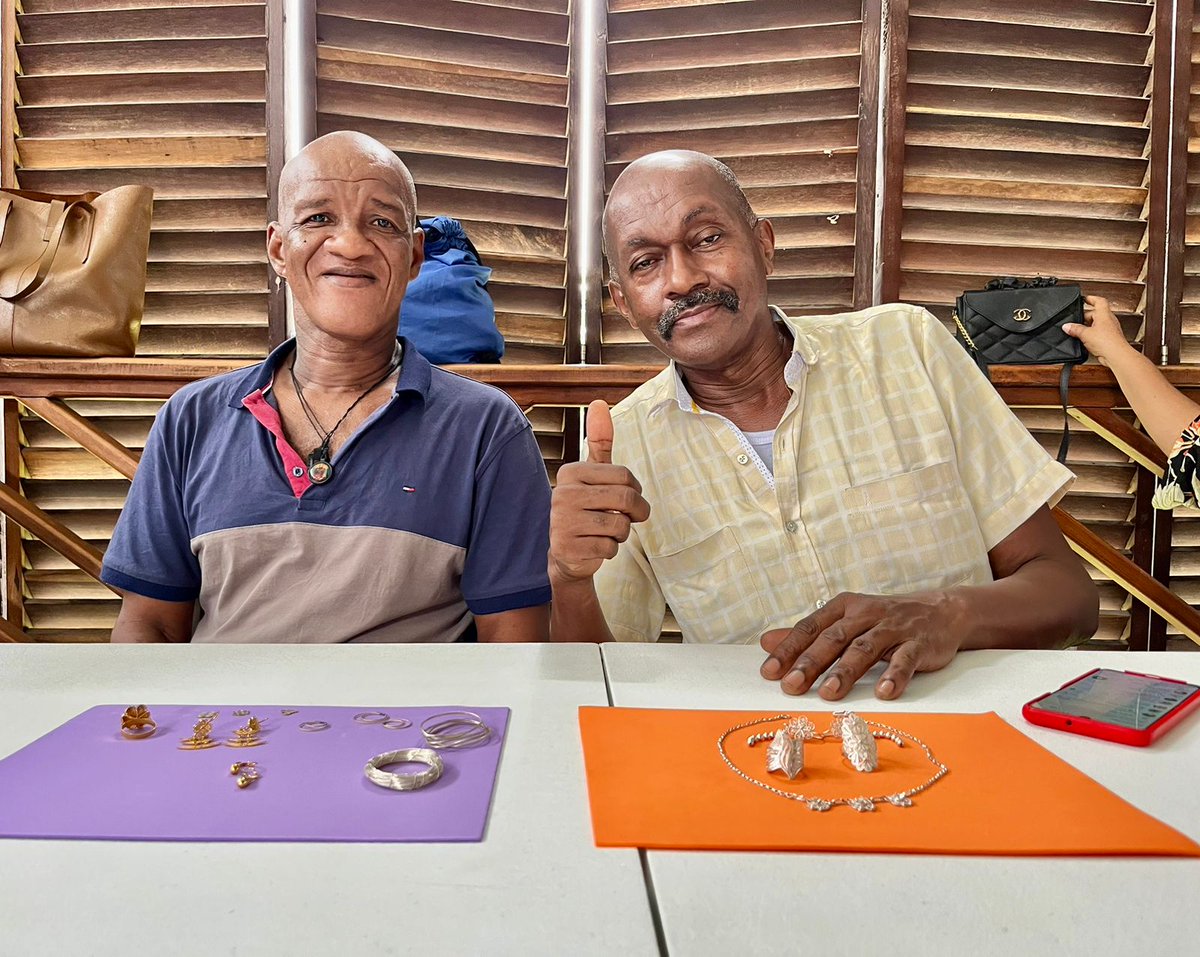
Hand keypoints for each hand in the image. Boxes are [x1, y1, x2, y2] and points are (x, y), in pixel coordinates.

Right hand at [549, 400, 650, 583]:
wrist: (566, 553)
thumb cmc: (586, 509)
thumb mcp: (593, 474)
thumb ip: (599, 442)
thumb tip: (599, 403)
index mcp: (571, 472)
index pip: (625, 476)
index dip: (635, 490)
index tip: (626, 499)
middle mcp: (562, 493)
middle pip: (626, 499)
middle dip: (636, 513)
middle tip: (630, 518)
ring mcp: (562, 521)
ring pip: (620, 526)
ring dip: (621, 533)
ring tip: (605, 532)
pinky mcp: (566, 547)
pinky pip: (610, 547)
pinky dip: (610, 550)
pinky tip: (594, 546)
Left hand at [759, 591, 964, 699]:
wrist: (941, 611)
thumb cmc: (883, 621)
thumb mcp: (844, 621)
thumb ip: (808, 634)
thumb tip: (765, 642)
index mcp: (843, 608)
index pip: (810, 628)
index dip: (788, 649)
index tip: (769, 672)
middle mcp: (866, 614)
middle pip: (834, 639)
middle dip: (810, 663)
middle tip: (790, 686)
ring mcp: (893, 628)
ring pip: (865, 649)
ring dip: (846, 672)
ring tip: (828, 694)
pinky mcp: (919, 643)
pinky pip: (905, 660)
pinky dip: (894, 676)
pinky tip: (883, 693)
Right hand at [1062, 295, 1136, 367]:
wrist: (1116, 356)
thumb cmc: (1107, 342)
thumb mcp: (1085, 334)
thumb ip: (1075, 329)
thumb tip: (1067, 326)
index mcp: (1105, 314)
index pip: (1099, 301)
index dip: (1091, 298)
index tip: (1084, 299)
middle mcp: (1109, 320)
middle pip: (1095, 314)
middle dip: (1085, 317)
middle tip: (1075, 322)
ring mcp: (1110, 330)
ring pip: (1096, 324)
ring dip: (1087, 327)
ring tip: (1078, 332)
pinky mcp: (1109, 339)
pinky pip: (1098, 334)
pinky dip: (1091, 336)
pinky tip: (1085, 341)